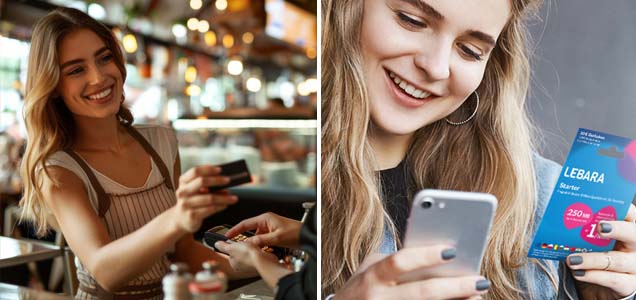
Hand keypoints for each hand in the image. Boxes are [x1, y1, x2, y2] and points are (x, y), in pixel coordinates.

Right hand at [172, 165, 237, 232]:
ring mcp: (186, 204)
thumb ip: (206, 184)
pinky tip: (226, 205)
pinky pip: (210, 209)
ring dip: (224, 197)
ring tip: (234, 198)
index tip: (220, 169)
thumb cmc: (192, 201)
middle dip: (217, 180)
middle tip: (228, 180)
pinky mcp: (192, 216)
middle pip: (201, 182)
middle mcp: (182, 192)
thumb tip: (225, 180)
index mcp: (183, 182)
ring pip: (209, 198)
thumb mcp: (195, 190)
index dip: (208, 169)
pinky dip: (220, 206)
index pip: (195, 171)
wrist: (181, 220)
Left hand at [214, 240, 275, 272]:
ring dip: (251, 249)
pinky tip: (259, 249)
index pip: (230, 253)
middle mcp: (241, 267)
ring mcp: (251, 266)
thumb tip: (216, 244)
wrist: (264, 260)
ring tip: (253, 246)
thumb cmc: (248, 255)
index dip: (233, 245)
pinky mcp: (259, 263)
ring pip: (249, 254)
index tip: (236, 242)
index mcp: (233, 263)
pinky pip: (257, 255)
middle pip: (240, 253)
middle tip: (246, 243)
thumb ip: (223, 246)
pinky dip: (258, 251)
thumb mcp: (232, 247)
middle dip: (242, 247)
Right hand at [226, 212, 301, 247]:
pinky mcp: (274, 234)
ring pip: (257, 238)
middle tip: (239, 248)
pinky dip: (262, 246)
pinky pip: (263, 240)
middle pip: (250, 232)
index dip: (235, 230)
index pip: (245, 224)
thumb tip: (248, 243)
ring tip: (255, 251)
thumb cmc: (296, 232)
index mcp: (265, 218)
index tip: (228, 236)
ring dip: (256, 245)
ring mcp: (270, 228)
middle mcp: (267, 222)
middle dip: (246, 240)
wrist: (307, 236)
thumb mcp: (276, 238)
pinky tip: (264, 251)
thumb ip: (260, 240)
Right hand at [333, 246, 489, 299]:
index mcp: (373, 276)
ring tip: (477, 295)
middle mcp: (379, 298)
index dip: (425, 256)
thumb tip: (435, 253)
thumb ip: (396, 260)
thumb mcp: (370, 269)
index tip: (452, 250)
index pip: (400, 262)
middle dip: (454, 286)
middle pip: (422, 292)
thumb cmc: (362, 288)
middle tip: (480, 280)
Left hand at [568, 204, 635, 298]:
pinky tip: (578, 272)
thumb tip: (560, 216)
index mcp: (627, 233)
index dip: (623, 208)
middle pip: (633, 234)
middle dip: (617, 229)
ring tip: (571, 259)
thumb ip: (583, 232)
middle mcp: (635, 248)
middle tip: (599, 227)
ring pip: (617, 260)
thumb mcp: (589, 245)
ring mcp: (634, 267)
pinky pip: (613, 279)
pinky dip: (593, 275)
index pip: (630, 216)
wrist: (598, 293)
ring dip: (592, 259)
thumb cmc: (593, 262)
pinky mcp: (629, 286)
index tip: (607, 202)